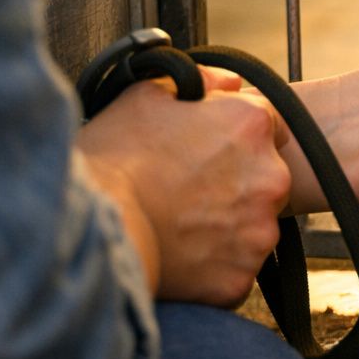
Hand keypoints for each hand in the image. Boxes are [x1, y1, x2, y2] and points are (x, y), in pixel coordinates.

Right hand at [75, 67, 292, 304]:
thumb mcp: (147, 96)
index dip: (237, 136)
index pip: (270, 125)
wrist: (89, 230)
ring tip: (182, 225)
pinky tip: (182, 255)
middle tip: (191, 190)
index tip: (210, 150)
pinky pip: (237, 268)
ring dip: (230, 225)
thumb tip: (228, 84)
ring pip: (255, 225)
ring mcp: (259, 231)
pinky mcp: (242, 277)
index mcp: (251, 126)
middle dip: (239, 181)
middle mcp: (269, 177)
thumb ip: (200, 81)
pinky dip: (215, 265)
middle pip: (268, 176)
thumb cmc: (113, 160)